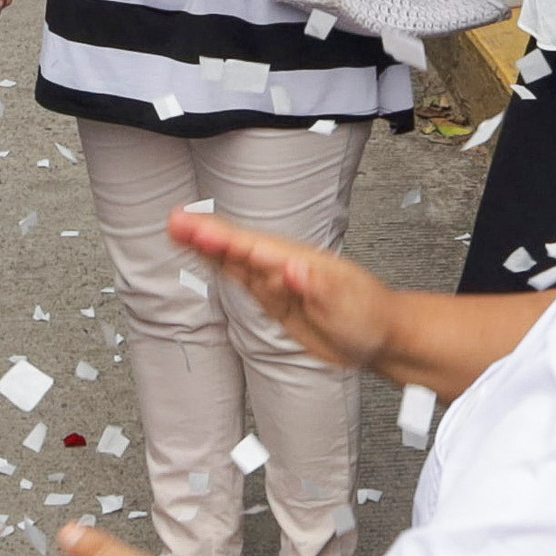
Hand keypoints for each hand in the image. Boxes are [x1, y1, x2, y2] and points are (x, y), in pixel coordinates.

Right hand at [168, 209, 401, 371]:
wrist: (379, 334)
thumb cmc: (369, 317)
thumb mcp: (347, 305)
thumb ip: (319, 287)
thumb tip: (294, 270)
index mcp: (301, 263)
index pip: (257, 250)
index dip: (226, 242)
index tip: (200, 232)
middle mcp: (285, 267)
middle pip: (239, 248)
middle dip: (207, 235)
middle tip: (176, 221)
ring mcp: (277, 281)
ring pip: (234, 259)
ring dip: (206, 245)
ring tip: (176, 230)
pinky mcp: (274, 298)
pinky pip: (240, 278)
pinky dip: (218, 264)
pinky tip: (202, 254)